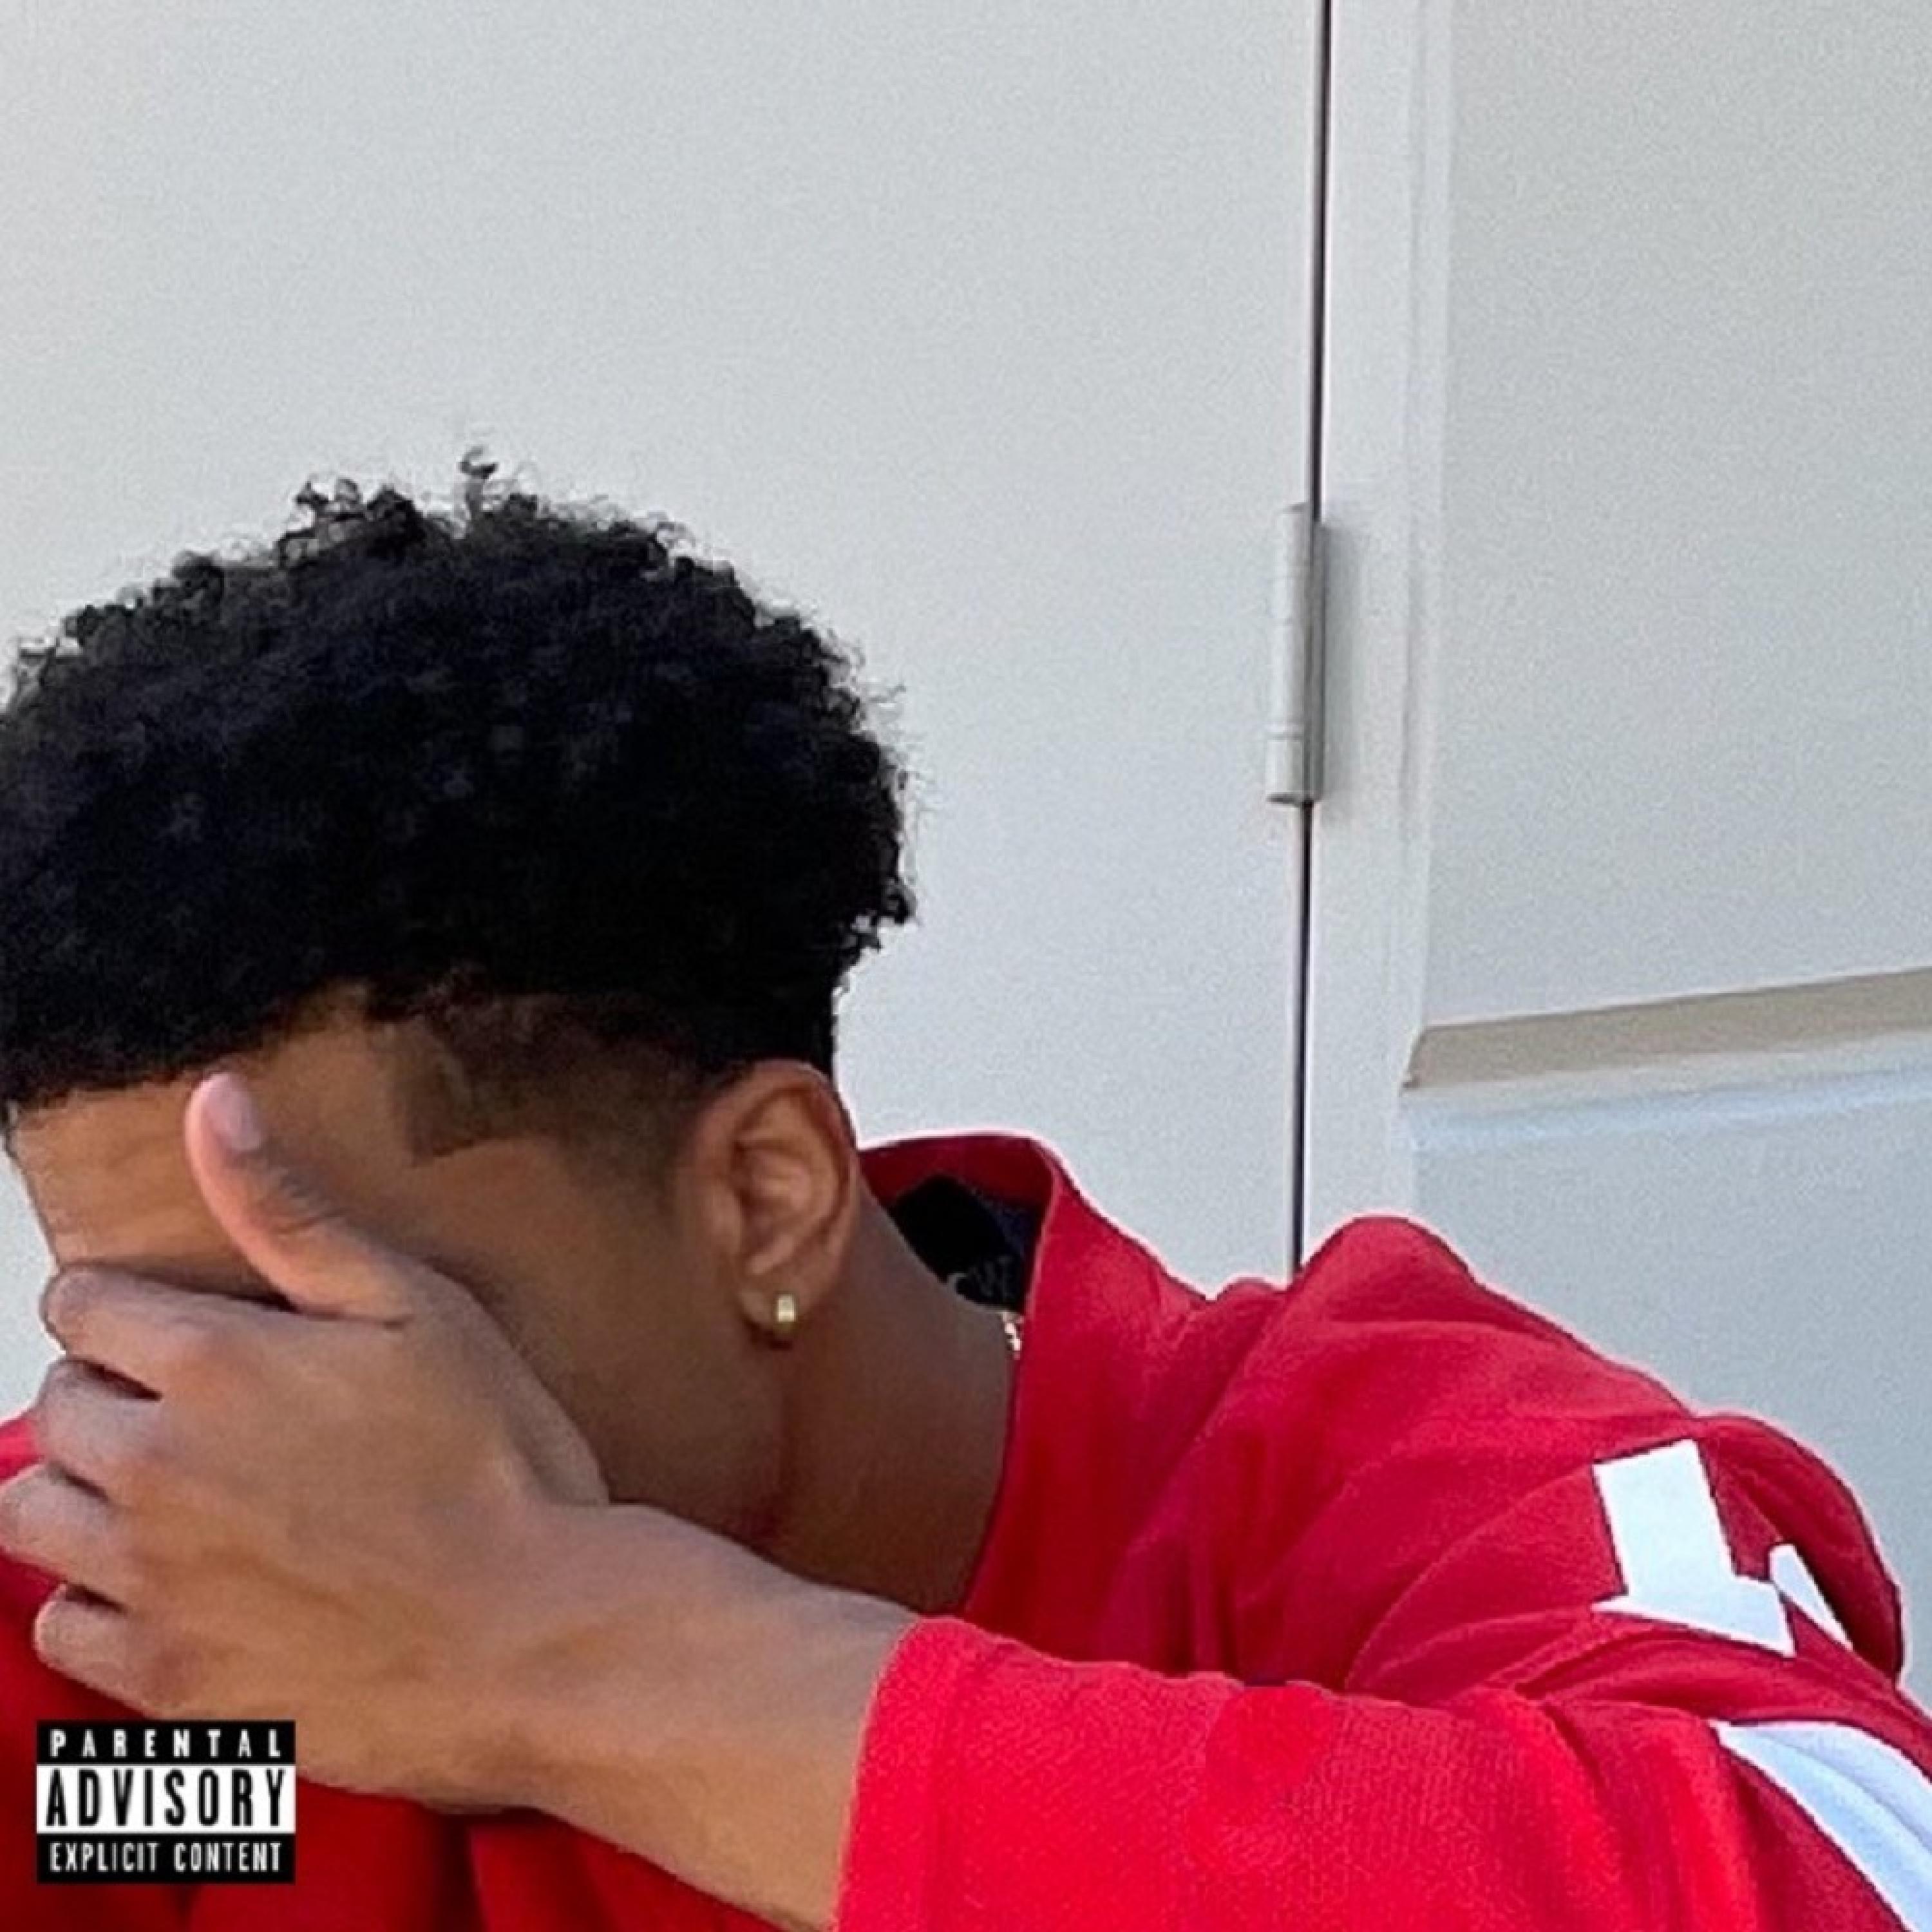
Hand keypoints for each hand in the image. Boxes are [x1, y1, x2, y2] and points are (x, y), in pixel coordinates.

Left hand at [0, 1072, 605, 1806]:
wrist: (537, 1638)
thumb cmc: (496, 1465)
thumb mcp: (415, 1308)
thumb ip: (290, 1212)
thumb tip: (213, 1105)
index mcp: (212, 1363)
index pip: (80, 1302)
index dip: (127, 1305)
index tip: (175, 1328)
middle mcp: (154, 1468)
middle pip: (54, 1405)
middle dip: (111, 1393)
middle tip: (204, 1414)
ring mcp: (149, 1582)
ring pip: (32, 1514)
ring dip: (88, 1492)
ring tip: (177, 1496)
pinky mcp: (163, 1682)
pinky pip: (63, 1628)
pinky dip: (101, 1602)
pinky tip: (181, 1586)